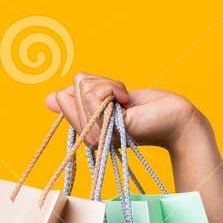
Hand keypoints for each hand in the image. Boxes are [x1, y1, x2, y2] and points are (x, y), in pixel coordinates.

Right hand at [44, 72, 204, 150]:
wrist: (173, 117)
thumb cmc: (145, 107)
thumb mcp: (107, 98)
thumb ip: (80, 98)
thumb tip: (48, 100)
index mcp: (85, 127)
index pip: (60, 96)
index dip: (87, 87)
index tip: (111, 98)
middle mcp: (87, 136)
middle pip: (70, 90)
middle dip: (99, 85)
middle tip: (122, 100)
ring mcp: (97, 135)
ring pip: (83, 90)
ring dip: (109, 87)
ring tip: (126, 102)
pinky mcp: (109, 128)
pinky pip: (96, 95)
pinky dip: (114, 89)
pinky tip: (127, 103)